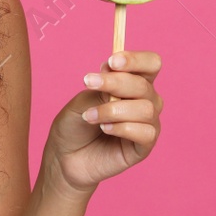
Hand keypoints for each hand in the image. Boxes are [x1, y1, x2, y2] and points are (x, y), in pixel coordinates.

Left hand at [44, 50, 162, 197]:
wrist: (64, 156)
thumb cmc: (75, 124)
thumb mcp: (83, 99)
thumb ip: (102, 87)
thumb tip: (115, 73)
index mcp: (133, 83)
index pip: (151, 64)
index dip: (136, 60)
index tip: (112, 61)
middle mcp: (146, 101)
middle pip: (144, 85)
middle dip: (114, 82)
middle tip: (87, 83)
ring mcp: (148, 124)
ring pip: (145, 108)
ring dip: (112, 109)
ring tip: (90, 116)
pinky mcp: (144, 147)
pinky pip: (145, 132)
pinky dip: (121, 128)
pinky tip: (104, 129)